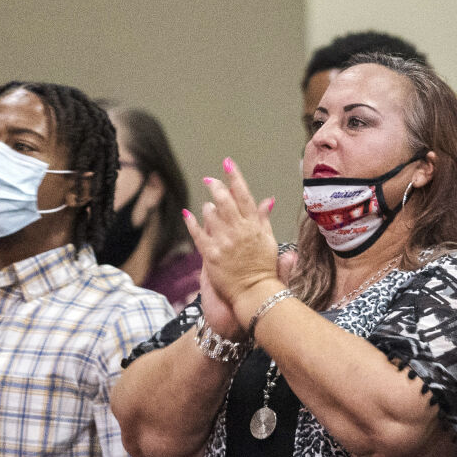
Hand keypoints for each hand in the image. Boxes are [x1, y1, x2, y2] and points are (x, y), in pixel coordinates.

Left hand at [185, 159, 280, 318]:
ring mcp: (223, 242)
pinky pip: (198, 233)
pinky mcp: (210, 254)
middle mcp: (238, 230)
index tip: (227, 163)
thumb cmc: (263, 269)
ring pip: (210, 214)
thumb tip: (267, 200)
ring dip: (208, 207)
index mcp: (253, 226)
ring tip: (209, 208)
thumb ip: (264, 219)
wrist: (254, 293)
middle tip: (210, 180)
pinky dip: (192, 222)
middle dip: (216, 186)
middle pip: (224, 200)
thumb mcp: (269, 241)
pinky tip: (187, 213)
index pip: (243, 195)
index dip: (234, 177)